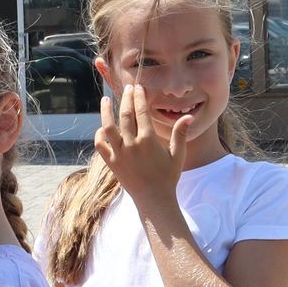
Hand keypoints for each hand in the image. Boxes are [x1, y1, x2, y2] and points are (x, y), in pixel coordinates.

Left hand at [94, 84, 187, 203]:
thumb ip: (180, 134)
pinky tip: (102, 128)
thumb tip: (188, 116)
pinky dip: (99, 135)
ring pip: (108, 127)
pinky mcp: (111, 163)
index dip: (139, 97)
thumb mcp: (178, 154)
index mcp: (149, 140)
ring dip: (105, 111)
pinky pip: (100, 145)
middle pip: (125, 115)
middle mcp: (132, 145)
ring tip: (105, 99)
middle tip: (127, 88)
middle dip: (126, 99)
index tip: (139, 87)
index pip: (141, 112)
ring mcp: (119, 154)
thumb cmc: (168, 176)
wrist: (153, 199)